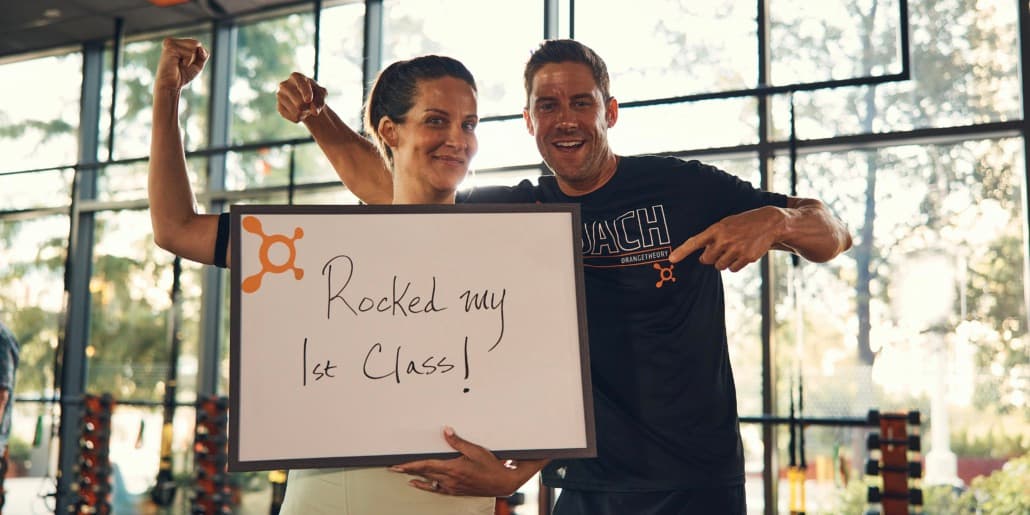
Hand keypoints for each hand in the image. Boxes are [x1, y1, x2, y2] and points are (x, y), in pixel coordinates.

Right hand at [154, 38, 207, 92]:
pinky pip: (190, 53)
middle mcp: (172, 41)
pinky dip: (188, 61)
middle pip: (196, 43)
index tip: (186, 64)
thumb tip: (200, 47)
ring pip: (194, 46)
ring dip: (191, 59)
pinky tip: (177, 64)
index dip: (197, 55)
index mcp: (177, 43)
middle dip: (195, 57)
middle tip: (182, 64)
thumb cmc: (182, 76)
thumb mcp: (198, 65)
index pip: (197, 43)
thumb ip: (203, 55)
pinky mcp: (170, 47)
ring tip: (179, 64)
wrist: (171, 85)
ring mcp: (170, 42)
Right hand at [277, 72, 326, 122]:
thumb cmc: (314, 93)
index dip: (305, 92)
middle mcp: (285, 85)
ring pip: (297, 112)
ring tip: (305, 107)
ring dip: (306, 113)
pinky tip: (299, 111)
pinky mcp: (279, 108)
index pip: (300, 84)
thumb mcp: (322, 94)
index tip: (309, 100)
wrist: (306, 100)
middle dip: (309, 107)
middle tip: (310, 104)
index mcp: (296, 77)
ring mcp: (280, 96)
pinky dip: (300, 118)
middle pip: (300, 103)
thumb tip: (315, 112)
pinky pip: (294, 118)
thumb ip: (321, 100)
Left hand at [389, 427, 543, 496]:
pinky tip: (420, 484)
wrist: (502, 482)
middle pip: (424, 474)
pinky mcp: (456, 491)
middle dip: (408, 471)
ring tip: (403, 475)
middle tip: (394, 468)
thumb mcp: (475, 450)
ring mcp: (453, 487)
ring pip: (429, 482)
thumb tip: (446, 431)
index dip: (410, 465)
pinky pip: (437, 490)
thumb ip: (458, 441)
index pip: (426, 466)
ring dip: (415, 478)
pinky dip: (426, 487)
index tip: (398, 465)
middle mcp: (450, 480)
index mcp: (453, 468)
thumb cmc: (491, 466)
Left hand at [669, 206, 784, 271]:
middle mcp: (724, 240)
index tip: (671, 259)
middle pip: (706, 260)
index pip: (695, 242)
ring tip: (734, 248)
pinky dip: (735, 265)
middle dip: (711, 257)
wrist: (769, 222)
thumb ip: (712, 238)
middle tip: (721, 248)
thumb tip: (702, 256)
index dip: (682, 251)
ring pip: (719, 266)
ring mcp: (736, 250)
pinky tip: (742, 253)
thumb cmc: (743, 223)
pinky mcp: (746, 258)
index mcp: (716, 229)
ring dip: (724, 261)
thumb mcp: (725, 224)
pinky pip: (732, 270)